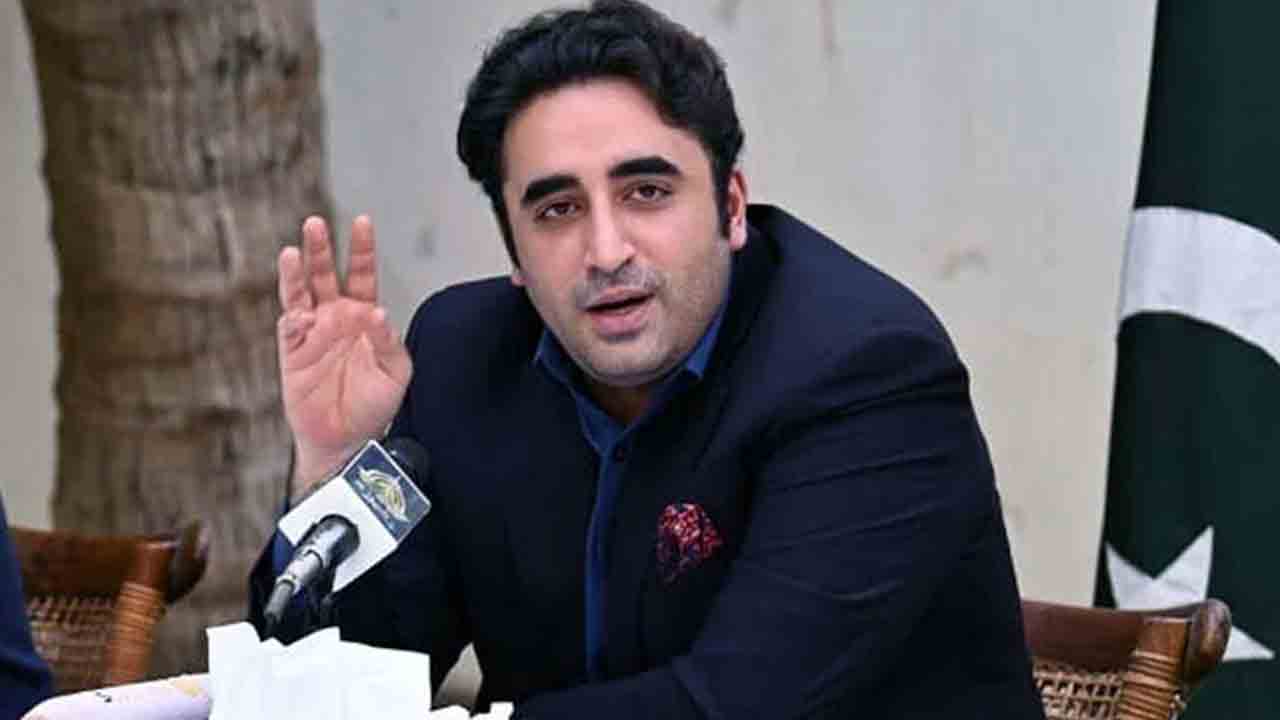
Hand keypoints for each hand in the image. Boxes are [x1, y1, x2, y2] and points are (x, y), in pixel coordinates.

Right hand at [276, 215, 411, 496]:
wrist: (346, 439)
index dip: (362, 249)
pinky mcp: (292, 352)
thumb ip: (390, 343)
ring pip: (299, 293)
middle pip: (325, 274)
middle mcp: (335, 317)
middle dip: (321, 249)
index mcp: (363, 315)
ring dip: (295, 273)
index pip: (362, 274)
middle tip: (315, 223)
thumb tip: (378, 314)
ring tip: (293, 252)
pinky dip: (293, 318)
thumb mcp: (395, 373)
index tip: (362, 221)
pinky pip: (289, 328)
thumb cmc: (374, 405)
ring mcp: (311, 332)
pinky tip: (301, 313)